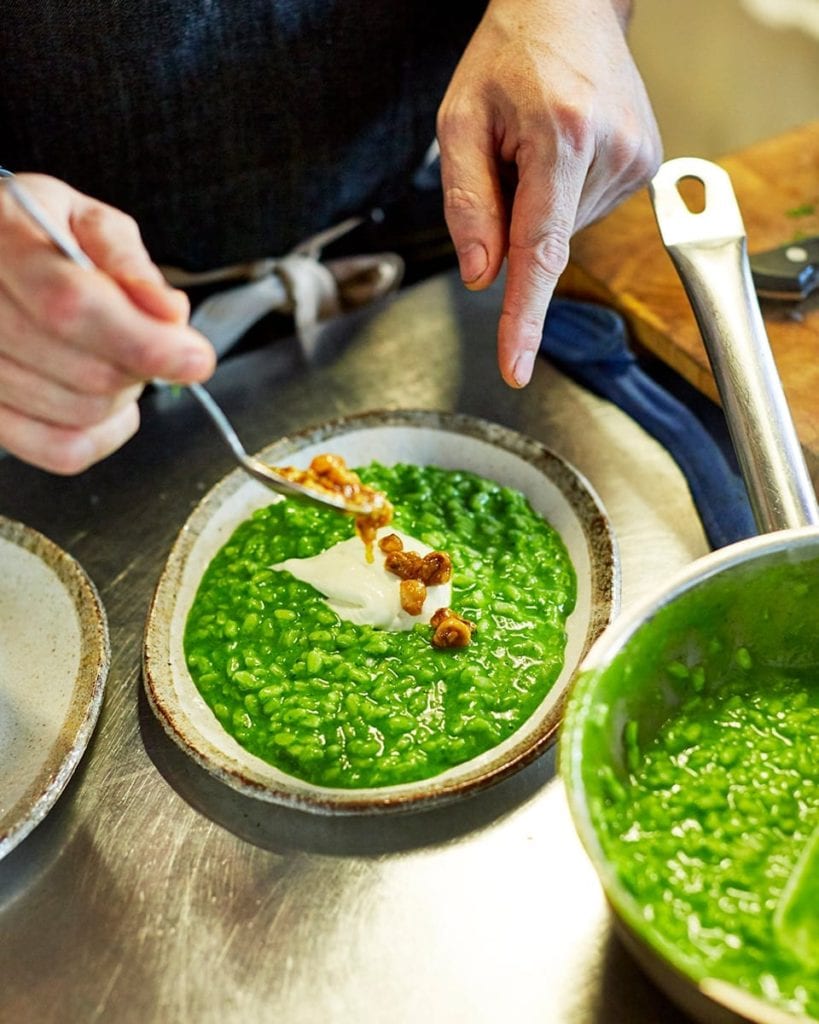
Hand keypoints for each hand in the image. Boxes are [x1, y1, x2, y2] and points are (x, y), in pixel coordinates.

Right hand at [0, 174, 214, 472]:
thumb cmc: (34, 235)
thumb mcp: (83, 220)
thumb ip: (128, 261)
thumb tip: (169, 312)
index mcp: (4, 245)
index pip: (72, 306)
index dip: (145, 341)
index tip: (195, 356)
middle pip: (86, 371)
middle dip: (143, 364)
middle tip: (151, 338)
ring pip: (79, 413)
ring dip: (123, 395)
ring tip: (115, 355)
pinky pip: (59, 450)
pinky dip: (103, 436)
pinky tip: (110, 405)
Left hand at [437, 0, 661, 386]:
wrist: (569, 6)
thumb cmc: (508, 56)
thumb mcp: (460, 121)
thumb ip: (468, 203)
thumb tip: (483, 277)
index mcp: (561, 136)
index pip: (539, 250)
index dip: (523, 317)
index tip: (515, 367)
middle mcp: (611, 150)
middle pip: (544, 238)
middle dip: (514, 220)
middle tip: (508, 157)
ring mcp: (637, 159)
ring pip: (566, 229)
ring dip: (540, 205)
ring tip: (538, 143)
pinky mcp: (647, 163)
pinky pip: (587, 210)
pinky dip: (564, 197)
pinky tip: (563, 150)